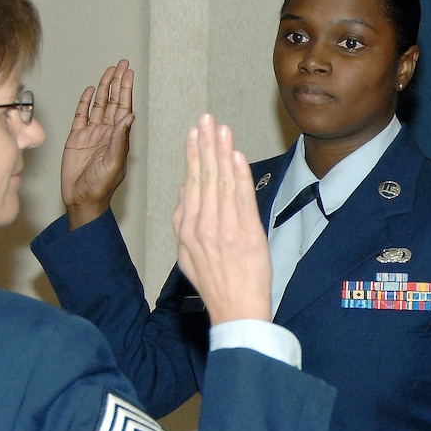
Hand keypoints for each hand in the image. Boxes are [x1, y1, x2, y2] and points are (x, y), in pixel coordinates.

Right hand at [62, 60, 135, 228]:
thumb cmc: (101, 187)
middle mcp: (106, 132)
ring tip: (108, 71)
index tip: (129, 72)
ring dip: (103, 88)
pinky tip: (89, 91)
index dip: (126, 89)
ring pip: (98, 105)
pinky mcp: (76, 138)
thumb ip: (120, 140)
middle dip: (117, 82)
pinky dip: (85, 103)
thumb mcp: (113, 163)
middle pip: (112, 101)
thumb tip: (129, 116)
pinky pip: (81, 116)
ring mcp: (91, 134)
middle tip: (122, 64)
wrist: (81, 199)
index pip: (123, 107)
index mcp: (118, 137)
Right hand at [171, 115, 270, 322]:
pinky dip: (239, 174)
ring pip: (221, 182)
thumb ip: (183, 222)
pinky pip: (241, 197)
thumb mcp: (187, 255)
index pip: (191, 184)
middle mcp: (202, 226)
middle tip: (206, 119)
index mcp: (187, 230)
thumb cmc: (216, 284)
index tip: (194, 134)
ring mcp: (224, 229)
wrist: (236, 310)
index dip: (193, 156)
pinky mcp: (246, 234)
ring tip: (221, 128)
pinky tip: (236, 154)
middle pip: (204, 177)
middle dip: (205, 144)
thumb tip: (185, 190)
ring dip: (221, 152)